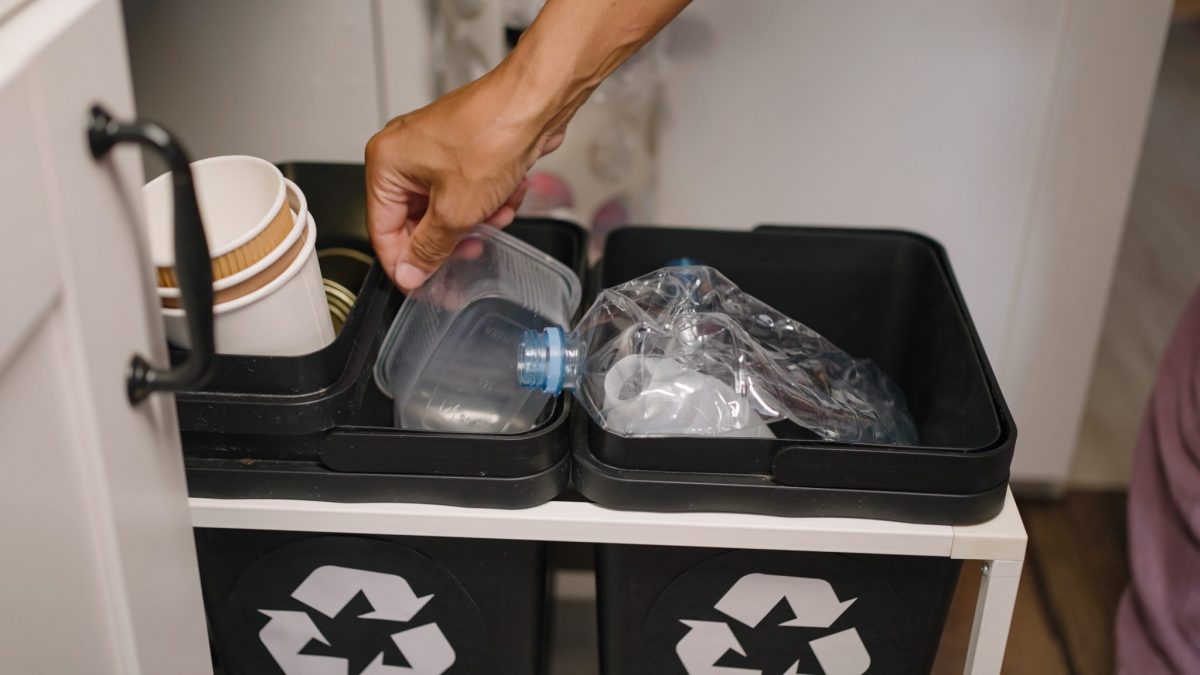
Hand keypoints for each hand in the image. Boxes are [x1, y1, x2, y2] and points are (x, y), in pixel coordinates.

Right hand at [365, 63, 566, 291]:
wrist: (535, 102)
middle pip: (415, 220)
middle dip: (449, 238)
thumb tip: (412, 273)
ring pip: (445, 208)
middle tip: (468, 254)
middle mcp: (404, 154)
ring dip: (474, 220)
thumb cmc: (492, 134)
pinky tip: (506, 196)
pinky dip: (486, 201)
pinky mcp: (462, 151)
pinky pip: (465, 191)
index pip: (382, 230)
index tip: (422, 286)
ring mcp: (434, 151)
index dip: (403, 263)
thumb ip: (430, 248)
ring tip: (496, 215)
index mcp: (386, 164)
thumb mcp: (456, 211)